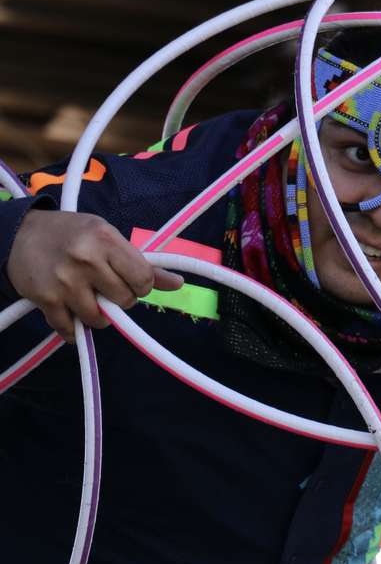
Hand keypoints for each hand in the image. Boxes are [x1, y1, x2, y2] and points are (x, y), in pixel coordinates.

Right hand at [6, 209, 183, 342]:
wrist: (19, 234)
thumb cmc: (72, 234)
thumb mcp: (108, 236)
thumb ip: (142, 262)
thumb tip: (177, 283)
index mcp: (106, 239)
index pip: (144, 278)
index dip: (143, 286)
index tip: (133, 282)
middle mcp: (86, 260)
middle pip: (124, 300)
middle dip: (121, 299)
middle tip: (108, 288)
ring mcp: (65, 282)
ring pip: (100, 319)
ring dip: (99, 315)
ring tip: (91, 299)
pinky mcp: (46, 300)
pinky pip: (70, 329)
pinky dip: (75, 329)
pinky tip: (73, 316)